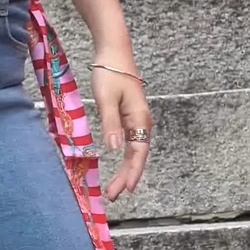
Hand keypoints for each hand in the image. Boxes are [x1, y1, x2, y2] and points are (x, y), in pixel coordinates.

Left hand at [92, 62, 152, 199]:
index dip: (132, 173)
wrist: (114, 53)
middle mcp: (142, 122)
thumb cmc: (110, 73)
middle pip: (137, 156)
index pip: (138, 153)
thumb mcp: (106, 98)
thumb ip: (111, 124)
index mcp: (140, 119)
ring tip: (115, 188)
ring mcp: (137, 121)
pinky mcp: (129, 117)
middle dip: (126, 177)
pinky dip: (124, 158)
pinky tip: (119, 167)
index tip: (125, 190)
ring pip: (134, 152)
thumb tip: (114, 149)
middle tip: (113, 196)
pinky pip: (130, 143)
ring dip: (126, 170)